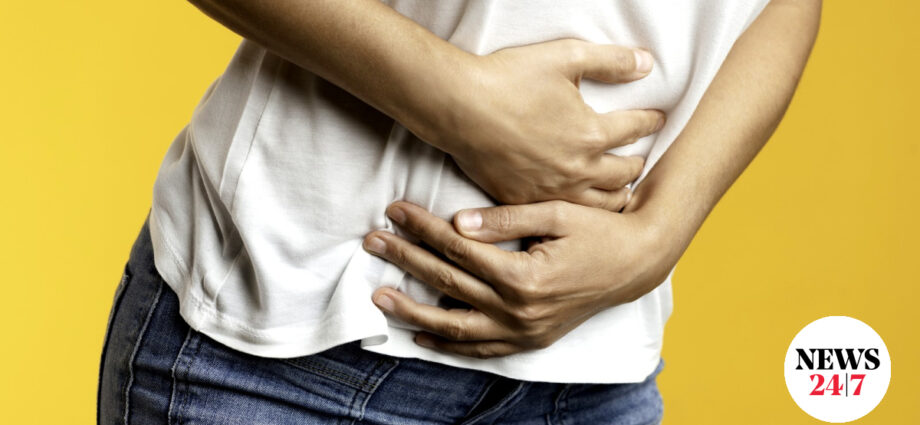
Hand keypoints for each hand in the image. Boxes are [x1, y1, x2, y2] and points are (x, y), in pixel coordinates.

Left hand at [362, 201, 677, 357]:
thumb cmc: (599, 231)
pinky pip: (483, 350)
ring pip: (456, 327)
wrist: (638, 263)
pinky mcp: (532, 339)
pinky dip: (451, 345)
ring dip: (414, 313)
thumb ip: (505, 220)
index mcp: (524, 276)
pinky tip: (423, 337)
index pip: (458, 248)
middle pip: (448, 283)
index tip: (395, 210)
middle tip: (373, 242)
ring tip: (381, 296)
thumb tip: (457, 222)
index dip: (422, 228)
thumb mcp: (556, 213)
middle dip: (406, 260)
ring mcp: (526, 331)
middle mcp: (520, 311)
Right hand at [409, 39, 664, 210]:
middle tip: (640, 160)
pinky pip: (559, 214)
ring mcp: (548, 190)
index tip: (657, 118)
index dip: (649, 120)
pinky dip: (577, 211)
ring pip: (597, 204)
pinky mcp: (522, 199)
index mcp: (591, 134)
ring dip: (615, 195)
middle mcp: (576, 169)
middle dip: (636, 164)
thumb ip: (611, 61)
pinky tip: (578, 207)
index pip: (635, 129)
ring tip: (619, 190)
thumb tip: (646, 63)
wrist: (458, 107)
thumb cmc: (508, 80)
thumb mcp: (565, 57)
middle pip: (623, 174)